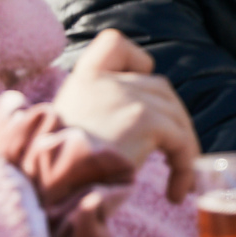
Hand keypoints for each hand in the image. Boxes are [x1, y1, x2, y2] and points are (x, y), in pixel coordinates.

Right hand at [52, 30, 199, 197]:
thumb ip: (96, 112)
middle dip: (169, 121)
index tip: (142, 79)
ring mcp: (127, 97)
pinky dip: (185, 166)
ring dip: (182, 147)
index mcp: (83, 79)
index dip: (134, 59)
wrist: (49, 186)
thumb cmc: (55, 171)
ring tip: (178, 181)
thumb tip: (126, 125)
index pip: (113, 43)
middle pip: (157, 87)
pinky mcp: (146, 121)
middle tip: (170, 156)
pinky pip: (181, 141)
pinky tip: (176, 193)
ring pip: (175, 113)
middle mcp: (106, 81)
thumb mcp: (66, 127)